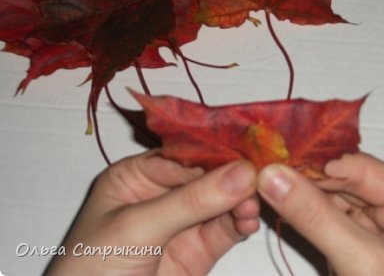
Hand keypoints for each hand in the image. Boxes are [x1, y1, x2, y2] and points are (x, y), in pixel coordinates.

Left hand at [46, 151, 258, 274]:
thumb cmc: (92, 269)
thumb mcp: (137, 228)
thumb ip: (190, 201)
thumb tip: (242, 173)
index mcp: (135, 175)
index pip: (182, 155)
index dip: (213, 153)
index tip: (244, 152)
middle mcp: (162, 194)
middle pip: (206, 176)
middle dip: (231, 176)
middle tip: (258, 175)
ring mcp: (182, 223)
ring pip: (221, 201)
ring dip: (240, 200)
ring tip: (252, 204)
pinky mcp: (199, 250)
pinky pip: (226, 229)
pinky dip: (241, 223)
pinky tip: (249, 221)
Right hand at [258, 152, 383, 274]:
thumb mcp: (360, 262)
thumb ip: (316, 217)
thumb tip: (271, 174)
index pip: (365, 169)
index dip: (320, 164)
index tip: (276, 163)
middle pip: (347, 181)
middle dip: (308, 180)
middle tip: (266, 174)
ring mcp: (382, 225)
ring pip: (333, 197)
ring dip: (302, 196)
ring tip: (266, 187)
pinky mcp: (361, 241)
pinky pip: (328, 217)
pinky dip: (304, 214)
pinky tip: (280, 205)